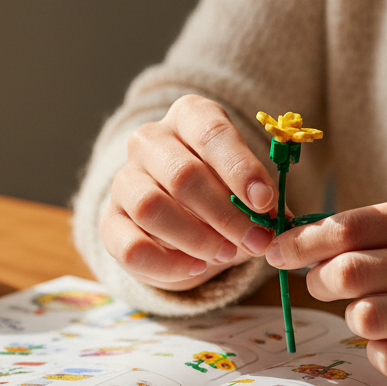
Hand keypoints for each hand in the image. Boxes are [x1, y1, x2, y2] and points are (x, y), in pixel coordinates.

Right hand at [102, 94, 277, 290]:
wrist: (180, 223)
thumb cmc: (220, 193)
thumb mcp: (244, 187)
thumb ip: (260, 201)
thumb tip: (277, 221)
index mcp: (188, 117)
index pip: (211, 132)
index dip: (240, 168)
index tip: (264, 201)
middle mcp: (149, 140)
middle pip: (182, 174)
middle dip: (225, 214)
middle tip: (255, 241)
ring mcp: (124, 180)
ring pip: (151, 207)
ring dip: (196, 238)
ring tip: (226, 254)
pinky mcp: (109, 222)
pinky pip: (131, 246)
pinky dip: (168, 264)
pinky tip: (196, 268)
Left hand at [265, 190, 386, 380]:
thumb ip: (374, 227)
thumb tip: (297, 247)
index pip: (350, 227)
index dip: (302, 243)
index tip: (277, 252)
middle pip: (350, 274)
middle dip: (319, 281)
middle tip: (324, 284)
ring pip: (366, 318)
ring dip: (354, 316)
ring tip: (374, 310)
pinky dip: (380, 350)